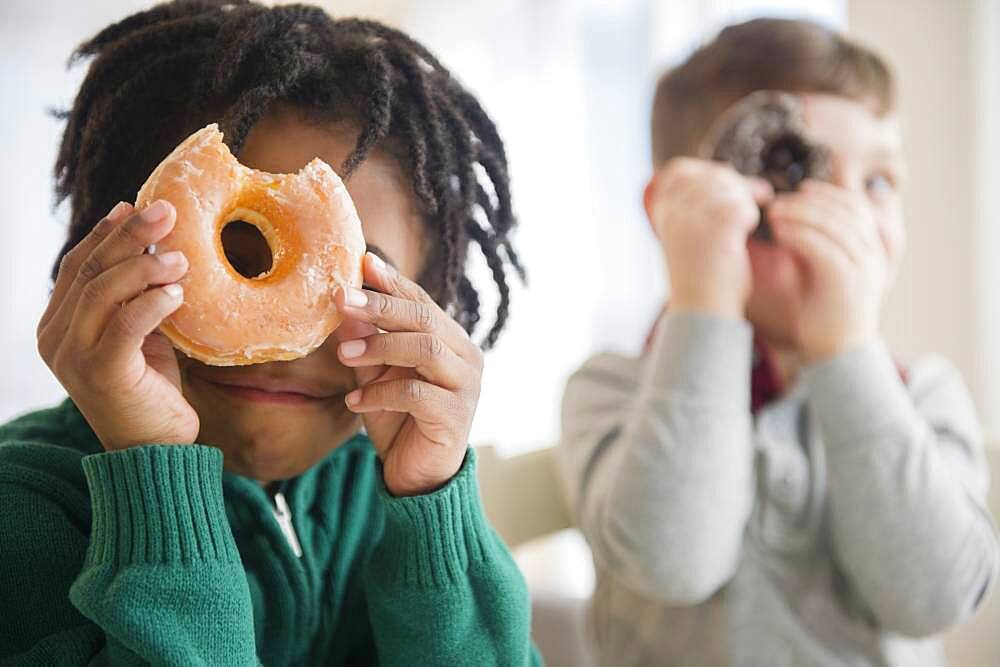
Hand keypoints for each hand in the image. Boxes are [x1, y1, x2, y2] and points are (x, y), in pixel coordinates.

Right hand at [37, 200, 197, 450]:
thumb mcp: (139, 334)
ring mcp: (73, 356)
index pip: (76, 266)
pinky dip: (153, 302)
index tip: (135, 205)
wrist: (153, 449)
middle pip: (89, 271)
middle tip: (165, 210)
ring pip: (103, 291)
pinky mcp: (101, 373)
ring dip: (146, 266)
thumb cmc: (150, 388)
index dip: (106, 233)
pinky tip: (179, 293)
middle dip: (129, 235)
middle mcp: (56, 337)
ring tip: (181, 258)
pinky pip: (126, 324)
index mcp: (58, 325)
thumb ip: (136, 297)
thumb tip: (157, 245)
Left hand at [333, 252, 482, 496]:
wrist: (417, 478)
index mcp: (450, 340)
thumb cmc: (399, 421)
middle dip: (380, 305)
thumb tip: (340, 303)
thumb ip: (364, 341)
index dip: (391, 282)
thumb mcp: (375, 375)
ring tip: (344, 355)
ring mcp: (466, 386)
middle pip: (425, 318)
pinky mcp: (456, 416)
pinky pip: (416, 393)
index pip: (422, 301)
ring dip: (379, 346)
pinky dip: (380, 393)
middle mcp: (466, 357)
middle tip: (339, 299)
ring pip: (425, 349)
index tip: (361, 263)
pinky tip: (354, 402)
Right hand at [647, 158, 772, 317]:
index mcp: (662, 214)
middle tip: (761, 194)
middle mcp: (673, 213)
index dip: (707, 169)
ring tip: (749, 222)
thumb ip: (700, 207)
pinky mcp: (716, 228)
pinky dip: (750, 216)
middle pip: (710, 175)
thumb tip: (737, 178)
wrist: (702, 311)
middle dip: (737, 182)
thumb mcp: (689, 236)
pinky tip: (747, 231)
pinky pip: (742, 207)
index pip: (678, 170)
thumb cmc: (703, 279)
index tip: (730, 181)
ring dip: (746, 201)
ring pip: (729, 189)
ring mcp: (692, 219)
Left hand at [768, 180, 887, 362]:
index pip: (857, 207)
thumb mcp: (823, 274)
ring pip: (834, 225)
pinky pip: (823, 247)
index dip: (830, 193)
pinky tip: (781, 233)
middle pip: (845, 211)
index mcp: (872, 251)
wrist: (837, 355)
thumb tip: (793, 218)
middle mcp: (872, 257)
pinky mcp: (845, 282)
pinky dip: (800, 235)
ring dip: (801, 214)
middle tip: (779, 201)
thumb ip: (818, 246)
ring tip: (775, 214)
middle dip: (810, 201)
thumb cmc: (825, 315)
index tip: (803, 189)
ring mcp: (862, 268)